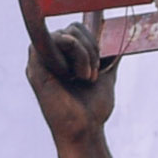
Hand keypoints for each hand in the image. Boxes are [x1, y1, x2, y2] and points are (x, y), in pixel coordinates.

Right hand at [29, 30, 119, 148]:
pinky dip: (75, 54)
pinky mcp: (35, 66)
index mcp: (60, 56)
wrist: (85, 129)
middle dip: (90, 50)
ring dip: (85, 55)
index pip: (76, 29)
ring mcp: (39, 60)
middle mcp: (47, 56)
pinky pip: (58, 40)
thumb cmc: (93, 109)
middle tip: (90, 76)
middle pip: (73, 28)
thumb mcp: (105, 76)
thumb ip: (109, 58)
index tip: (97, 68)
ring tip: (84, 78)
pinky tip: (73, 76)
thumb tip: (121, 42)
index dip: (93, 42)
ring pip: (67, 34)